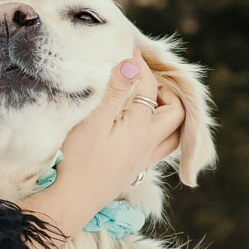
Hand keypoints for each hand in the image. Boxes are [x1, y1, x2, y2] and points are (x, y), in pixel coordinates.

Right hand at [19, 58, 185, 236]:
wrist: (72, 200)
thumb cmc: (78, 159)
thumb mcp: (92, 121)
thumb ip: (114, 91)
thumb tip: (131, 64)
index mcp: (141, 127)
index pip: (148, 86)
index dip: (139, 64)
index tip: (127, 48)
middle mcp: (149, 143)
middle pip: (176, 112)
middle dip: (166, 90)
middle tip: (144, 79)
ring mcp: (144, 159)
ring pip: (175, 134)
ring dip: (170, 115)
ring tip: (151, 102)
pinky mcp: (135, 170)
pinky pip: (162, 149)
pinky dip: (162, 134)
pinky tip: (144, 129)